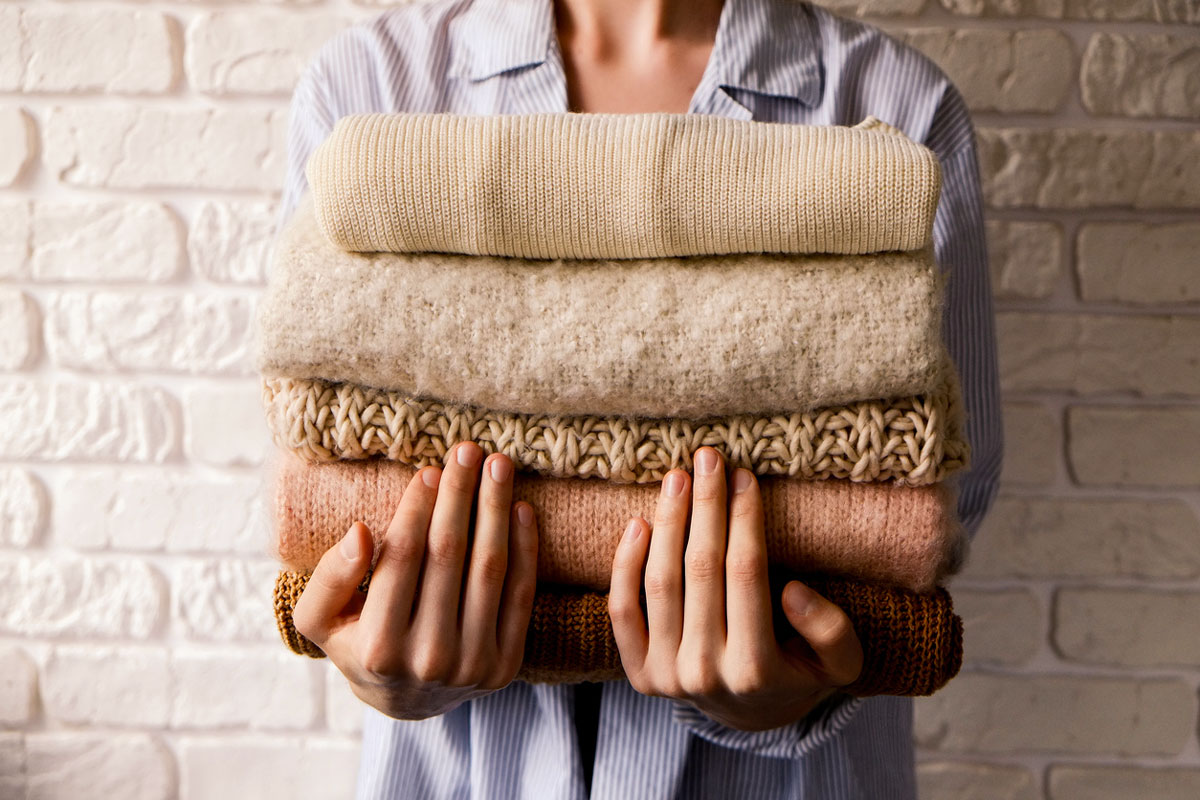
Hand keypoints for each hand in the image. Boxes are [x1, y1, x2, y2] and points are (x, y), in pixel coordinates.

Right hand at [292, 442, 538, 719]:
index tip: (429, 469)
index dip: (417, 509)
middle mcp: (429, 660)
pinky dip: (525, 548)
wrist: (408, 702)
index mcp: (378, 649)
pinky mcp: (507, 665)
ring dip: (496, 510)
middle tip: (468, 450)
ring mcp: (473, 665)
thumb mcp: (321, 619)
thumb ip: (329, 577)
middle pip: (449, 556)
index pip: (402, 559)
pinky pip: (520, 595)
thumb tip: (360, 532)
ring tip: (498, 465)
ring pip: (489, 569)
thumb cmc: (358, 643)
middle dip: (460, 495)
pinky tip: (521, 509)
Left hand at [608, 447, 863, 731]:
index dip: (744, 518)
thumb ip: (829, 630)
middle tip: (708, 457)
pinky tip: (639, 522)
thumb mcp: (841, 662)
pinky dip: (624, 566)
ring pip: (660, 583)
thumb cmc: (800, 671)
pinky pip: (622, 612)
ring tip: (677, 477)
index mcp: (756, 669)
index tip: (745, 475)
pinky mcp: (638, 673)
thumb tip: (792, 591)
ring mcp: (666, 676)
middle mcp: (706, 674)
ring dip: (667, 522)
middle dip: (706, 505)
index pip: (747, 572)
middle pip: (702, 569)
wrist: (753, 716)